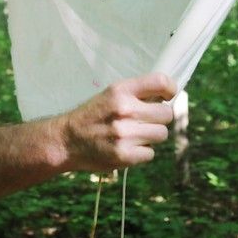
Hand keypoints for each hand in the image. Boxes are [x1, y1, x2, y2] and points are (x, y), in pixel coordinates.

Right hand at [60, 73, 176, 171]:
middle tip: (145, 121)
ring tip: (134, 135)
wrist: (66, 140)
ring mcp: (125, 134)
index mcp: (120, 91)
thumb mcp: (109, 95)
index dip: (170, 89)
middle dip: (159, 118)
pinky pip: (150, 153)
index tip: (167, 96)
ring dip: (151, 136)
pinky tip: (127, 148)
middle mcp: (124, 110)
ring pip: (161, 134)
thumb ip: (136, 94)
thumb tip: (166, 97)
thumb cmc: (92, 116)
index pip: (160, 82)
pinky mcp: (124, 155)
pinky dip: (141, 152)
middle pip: (167, 114)